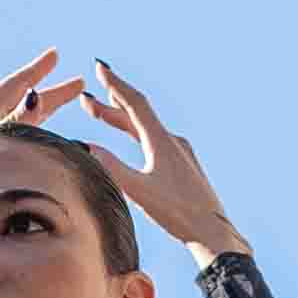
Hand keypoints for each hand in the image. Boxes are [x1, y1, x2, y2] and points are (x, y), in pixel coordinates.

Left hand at [0, 47, 77, 181]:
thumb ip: (12, 122)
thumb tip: (37, 97)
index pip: (15, 85)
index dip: (37, 70)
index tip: (55, 54)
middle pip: (24, 100)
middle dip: (52, 91)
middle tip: (78, 82)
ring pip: (21, 118)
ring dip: (44, 109)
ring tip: (64, 100)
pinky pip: (15, 135)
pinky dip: (32, 129)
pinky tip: (43, 135)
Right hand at [67, 65, 241, 255]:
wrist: (212, 232)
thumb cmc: (177, 213)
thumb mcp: (138, 191)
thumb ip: (112, 167)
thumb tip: (87, 146)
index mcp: (162, 141)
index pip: (135, 103)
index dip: (115, 83)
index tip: (99, 66)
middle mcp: (172, 141)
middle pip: (137, 114)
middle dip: (110, 103)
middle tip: (85, 97)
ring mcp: (179, 152)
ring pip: (145, 128)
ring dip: (121, 119)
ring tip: (98, 112)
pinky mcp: (183, 164)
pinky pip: (154, 139)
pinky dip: (136, 133)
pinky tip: (133, 139)